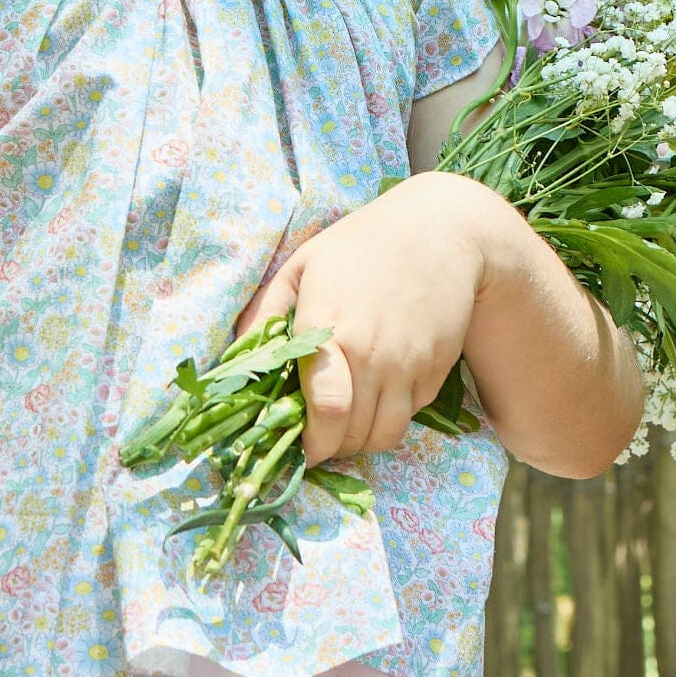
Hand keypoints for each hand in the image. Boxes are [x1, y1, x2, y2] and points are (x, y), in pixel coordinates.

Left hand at [232, 171, 495, 467]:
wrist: (441, 229)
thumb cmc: (361, 243)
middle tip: (317, 436)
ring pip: (384, 436)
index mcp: (330, 327)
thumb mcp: (302, 265)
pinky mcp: (437, 368)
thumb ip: (266, 314)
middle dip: (329, 446)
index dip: (309, 443)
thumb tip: (234, 361)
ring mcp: (409, 364)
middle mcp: (372, 353)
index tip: (297, 448)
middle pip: (351, 433)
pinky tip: (378, 393)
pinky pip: (410, 414)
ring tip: (346, 425)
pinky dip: (391, 416)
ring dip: (361, 441)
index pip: (325, 410)